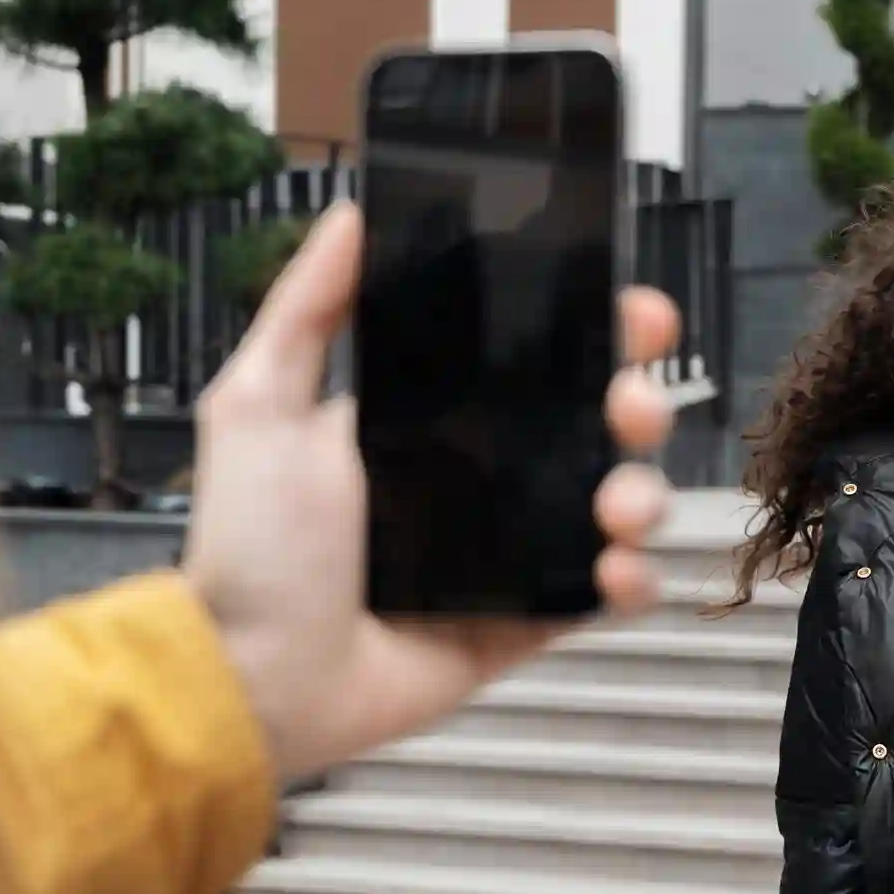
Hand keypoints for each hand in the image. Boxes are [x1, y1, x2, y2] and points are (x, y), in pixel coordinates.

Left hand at [182, 202, 677, 783]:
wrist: (256, 676)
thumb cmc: (252, 548)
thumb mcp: (258, 407)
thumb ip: (306, 310)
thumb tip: (350, 216)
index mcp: (435, 417)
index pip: (536, 358)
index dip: (595, 329)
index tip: (628, 313)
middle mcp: (487, 476)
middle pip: (598, 423)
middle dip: (637, 402)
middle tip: (627, 407)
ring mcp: (514, 550)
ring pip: (619, 503)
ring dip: (642, 492)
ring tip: (615, 506)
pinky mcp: (530, 620)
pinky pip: (606, 593)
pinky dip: (630, 580)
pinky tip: (611, 571)